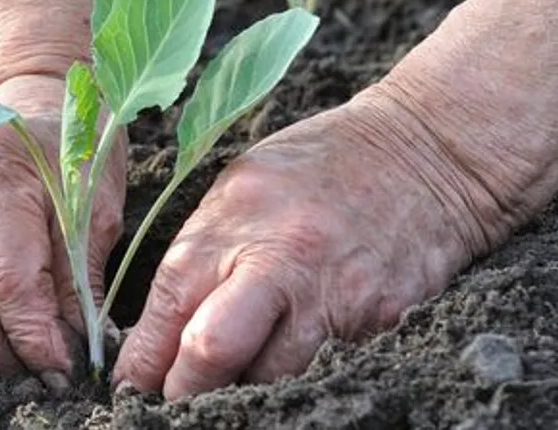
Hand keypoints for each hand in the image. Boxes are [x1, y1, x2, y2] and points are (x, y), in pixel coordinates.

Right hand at [0, 74, 126, 390]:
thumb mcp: (94, 205)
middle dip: (0, 351)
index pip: (4, 281)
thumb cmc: (69, 149)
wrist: (28, 105)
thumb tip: (73, 349)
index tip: (64, 368)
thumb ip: (78, 278)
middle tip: (41, 367)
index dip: (35, 337)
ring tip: (20, 349)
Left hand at [112, 86, 487, 398]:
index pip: (169, 308)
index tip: (130, 385)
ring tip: (228, 389)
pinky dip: (299, 379)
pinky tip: (286, 371)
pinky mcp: (381, 322)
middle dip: (183, 390)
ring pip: (269, 378)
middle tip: (172, 403)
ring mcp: (334, 297)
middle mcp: (279, 262)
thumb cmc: (318, 167)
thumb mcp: (239, 189)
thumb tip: (158, 327)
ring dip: (242, 392)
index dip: (142, 361)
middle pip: (211, 352)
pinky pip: (324, 370)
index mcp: (232, 225)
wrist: (427, 153)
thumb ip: (202, 254)